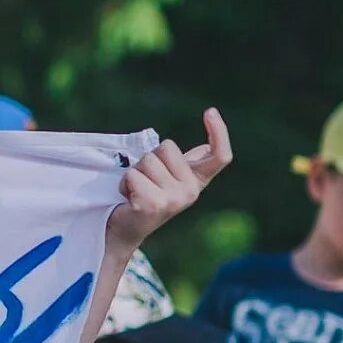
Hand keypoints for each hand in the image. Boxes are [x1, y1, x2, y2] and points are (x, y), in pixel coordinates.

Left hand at [107, 109, 231, 252]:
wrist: (123, 231)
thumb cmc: (142, 197)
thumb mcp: (166, 177)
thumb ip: (182, 163)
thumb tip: (204, 147)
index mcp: (196, 181)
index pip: (219, 156)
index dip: (219, 133)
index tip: (210, 111)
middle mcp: (191, 191)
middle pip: (167, 147)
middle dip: (148, 159)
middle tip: (143, 182)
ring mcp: (174, 199)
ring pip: (148, 159)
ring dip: (134, 172)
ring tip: (134, 191)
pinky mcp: (154, 204)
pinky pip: (133, 175)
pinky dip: (124, 183)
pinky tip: (128, 199)